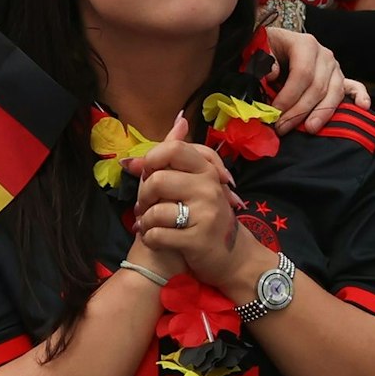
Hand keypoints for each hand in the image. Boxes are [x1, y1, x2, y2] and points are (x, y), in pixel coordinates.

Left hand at [126, 114, 252, 286]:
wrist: (230, 255)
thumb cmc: (206, 215)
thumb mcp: (198, 181)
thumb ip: (182, 153)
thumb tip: (179, 119)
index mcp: (206, 170)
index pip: (172, 149)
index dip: (150, 160)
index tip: (146, 174)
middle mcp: (209, 187)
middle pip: (156, 180)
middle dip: (143, 198)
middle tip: (149, 208)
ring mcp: (205, 213)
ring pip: (154, 211)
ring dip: (146, 223)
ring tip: (154, 226)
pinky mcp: (197, 239)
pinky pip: (156, 235)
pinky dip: (150, 240)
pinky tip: (159, 241)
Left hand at [261, 27, 359, 132]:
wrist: (276, 45)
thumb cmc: (267, 50)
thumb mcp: (259, 48)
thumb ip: (263, 59)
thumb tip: (273, 74)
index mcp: (305, 44)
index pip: (302, 73)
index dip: (288, 96)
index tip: (274, 113)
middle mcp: (324, 55)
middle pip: (318, 87)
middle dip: (299, 111)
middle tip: (282, 127)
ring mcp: (335, 67)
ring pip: (334, 92)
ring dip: (322, 113)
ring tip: (310, 129)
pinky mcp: (340, 78)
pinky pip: (355, 87)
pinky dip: (361, 96)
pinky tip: (363, 107)